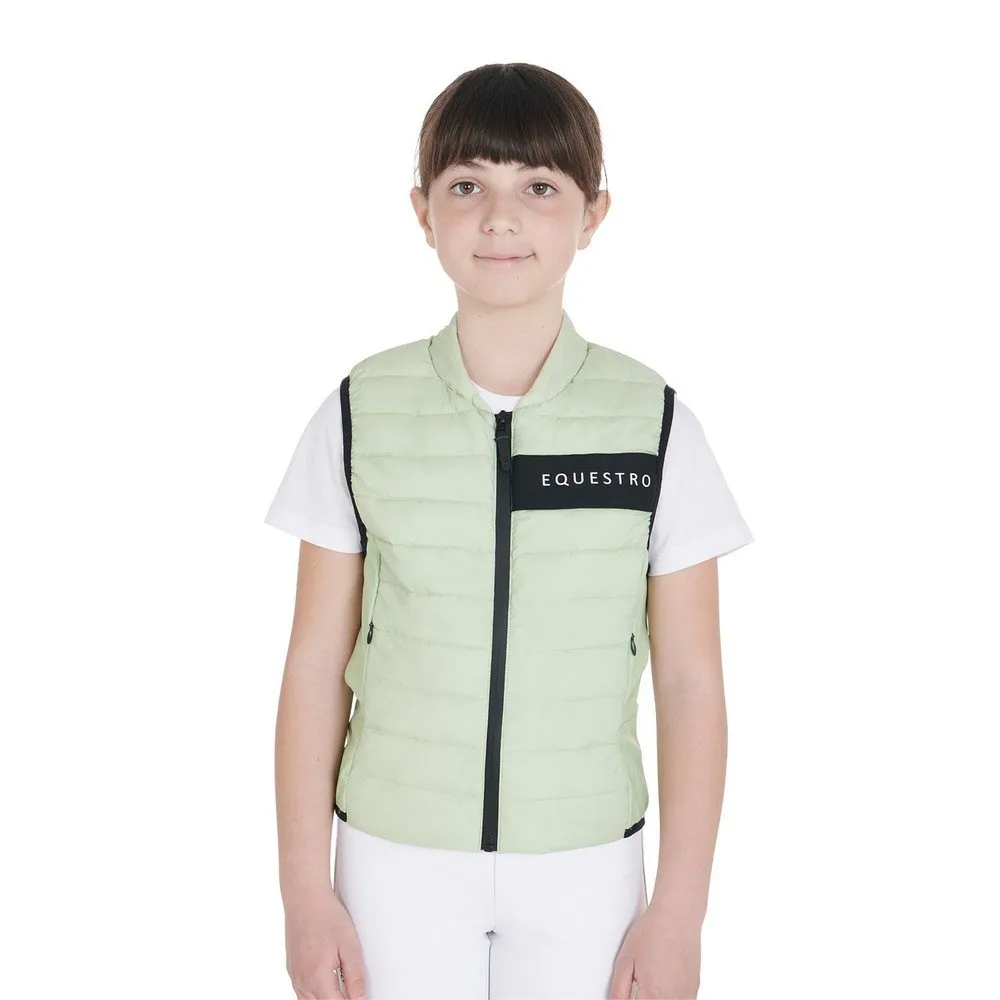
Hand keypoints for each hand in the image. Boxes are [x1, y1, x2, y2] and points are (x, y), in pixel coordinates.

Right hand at [284, 884, 366, 998]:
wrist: (304, 898)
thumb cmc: (327, 916)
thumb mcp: (350, 946)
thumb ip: (356, 977)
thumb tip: (361, 999)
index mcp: (317, 979)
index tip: (360, 996)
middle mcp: (302, 982)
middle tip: (353, 991)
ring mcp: (294, 977)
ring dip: (326, 998)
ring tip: (342, 988)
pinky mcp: (292, 970)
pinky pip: (302, 993)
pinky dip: (315, 994)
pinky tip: (327, 983)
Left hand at [609, 903, 700, 998]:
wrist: (677, 915)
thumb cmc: (653, 931)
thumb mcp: (625, 960)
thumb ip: (619, 990)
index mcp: (652, 995)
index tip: (629, 994)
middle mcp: (672, 999)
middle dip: (644, 997)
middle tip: (639, 985)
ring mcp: (686, 996)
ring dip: (656, 997)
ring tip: (651, 980)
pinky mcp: (694, 988)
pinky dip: (670, 997)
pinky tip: (663, 982)